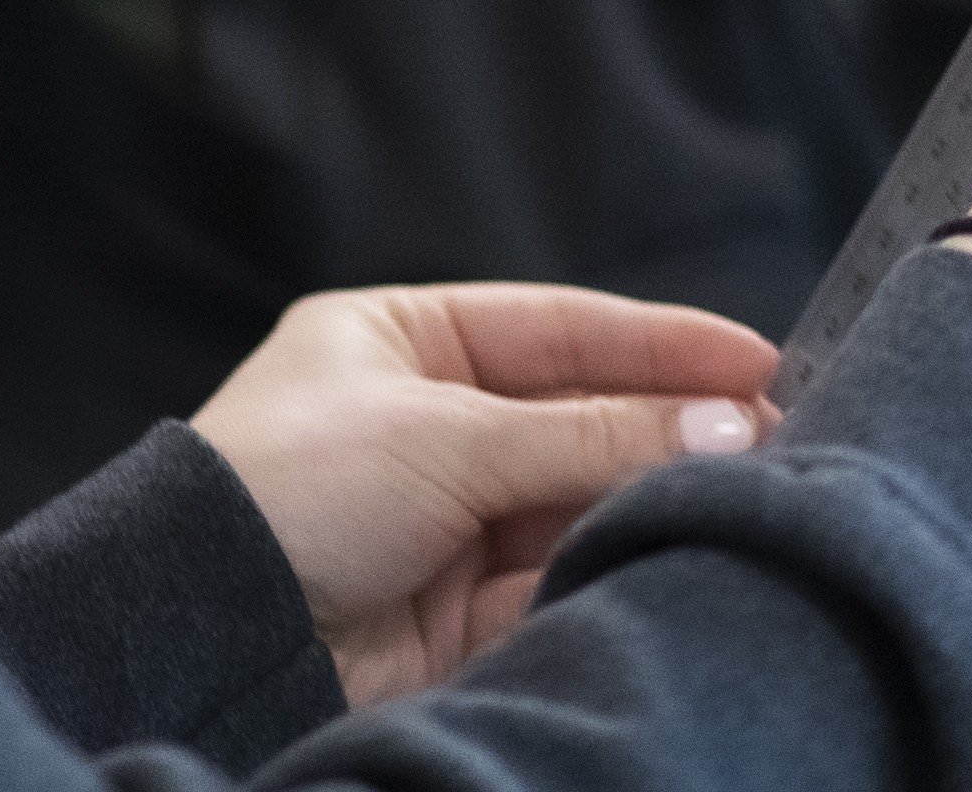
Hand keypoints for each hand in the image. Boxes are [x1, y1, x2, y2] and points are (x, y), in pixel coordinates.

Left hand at [188, 282, 777, 706]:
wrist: (201, 639)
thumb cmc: (286, 494)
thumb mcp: (445, 437)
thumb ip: (590, 435)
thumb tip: (725, 424)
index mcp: (401, 345)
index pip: (559, 331)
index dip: (660, 342)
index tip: (756, 356)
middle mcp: (427, 428)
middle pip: (580, 419)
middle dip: (669, 429)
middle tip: (771, 435)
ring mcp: (442, 524)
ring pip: (576, 504)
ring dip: (647, 502)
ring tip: (734, 495)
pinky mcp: (453, 618)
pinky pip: (555, 584)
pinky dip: (609, 572)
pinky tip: (666, 556)